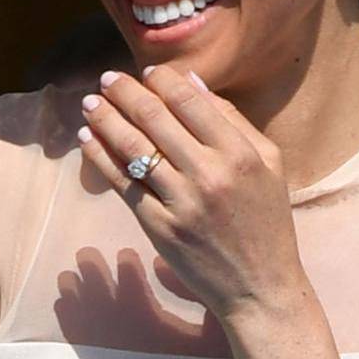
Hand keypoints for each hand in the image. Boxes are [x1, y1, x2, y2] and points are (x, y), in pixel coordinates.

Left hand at [78, 66, 306, 325]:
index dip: (162, 81)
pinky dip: (100, 157)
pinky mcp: (158, 227)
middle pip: (154, 119)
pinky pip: (121, 183)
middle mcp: (209, 174)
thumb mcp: (270, 164)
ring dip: (105, 119)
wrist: (259, 286)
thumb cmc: (267, 220)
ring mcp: (181, 202)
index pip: (190, 103)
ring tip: (90, 103)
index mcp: (240, 154)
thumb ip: (234, 120)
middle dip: (124, 93)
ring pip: (132, 148)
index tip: (146, 72)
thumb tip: (192, 83)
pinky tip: (88, 139)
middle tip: (107, 79)